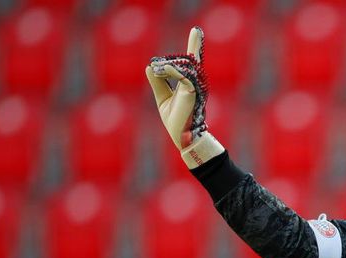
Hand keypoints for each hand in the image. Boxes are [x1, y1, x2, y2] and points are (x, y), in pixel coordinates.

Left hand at [146, 26, 222, 168]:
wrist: (182, 137)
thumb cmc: (176, 120)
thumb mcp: (162, 98)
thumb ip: (158, 83)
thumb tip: (149, 67)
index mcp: (189, 84)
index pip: (191, 62)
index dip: (194, 46)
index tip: (197, 31)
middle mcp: (195, 83)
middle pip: (194, 60)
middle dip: (195, 45)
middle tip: (196, 31)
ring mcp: (195, 88)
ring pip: (187, 67)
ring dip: (172, 63)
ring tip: (158, 65)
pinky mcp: (193, 93)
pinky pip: (184, 77)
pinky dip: (173, 71)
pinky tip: (164, 67)